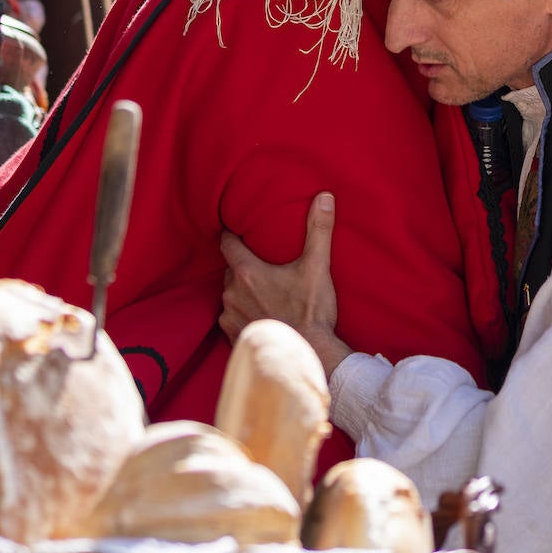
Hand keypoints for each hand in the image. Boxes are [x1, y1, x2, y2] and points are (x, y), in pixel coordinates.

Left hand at [219, 192, 351, 376]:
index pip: (227, 244)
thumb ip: (319, 229)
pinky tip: (260, 313)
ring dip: (242, 290)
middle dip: (242, 264)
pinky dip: (242, 312)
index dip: (231, 234)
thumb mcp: (317, 267)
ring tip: (263, 289)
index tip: (236, 228)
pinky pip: (231, 318)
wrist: (306, 355)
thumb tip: (324, 197)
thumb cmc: (311, 312)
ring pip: (230, 294)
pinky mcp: (233, 337)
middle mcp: (232, 294)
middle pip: (230, 269)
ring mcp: (231, 317)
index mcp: (248, 273)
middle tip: (261, 261)